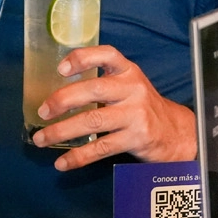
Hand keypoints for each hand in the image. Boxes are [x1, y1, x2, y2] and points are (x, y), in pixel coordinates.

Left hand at [31, 44, 196, 169]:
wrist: (175, 133)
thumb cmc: (141, 106)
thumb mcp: (128, 85)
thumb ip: (101, 81)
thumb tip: (57, 92)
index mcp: (128, 71)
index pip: (106, 55)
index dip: (82, 59)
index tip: (60, 69)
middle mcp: (132, 90)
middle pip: (94, 90)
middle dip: (63, 100)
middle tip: (43, 111)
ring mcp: (135, 115)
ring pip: (93, 121)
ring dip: (62, 131)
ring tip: (41, 139)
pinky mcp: (136, 139)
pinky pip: (101, 148)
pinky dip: (78, 156)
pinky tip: (63, 162)